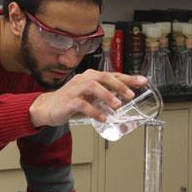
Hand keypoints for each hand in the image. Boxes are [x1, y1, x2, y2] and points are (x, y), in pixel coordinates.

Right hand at [29, 70, 147, 126]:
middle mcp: (82, 80)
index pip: (112, 75)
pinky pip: (82, 104)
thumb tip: (124, 98)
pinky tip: (102, 117)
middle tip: (130, 95)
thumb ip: (104, 95)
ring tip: (117, 105)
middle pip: (102, 76)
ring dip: (106, 95)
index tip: (143, 81)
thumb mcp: (90, 96)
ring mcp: (74, 90)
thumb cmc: (71, 101)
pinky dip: (94, 111)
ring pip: (92, 86)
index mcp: (90, 77)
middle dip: (118, 84)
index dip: (128, 77)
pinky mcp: (68, 101)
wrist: (48, 108)